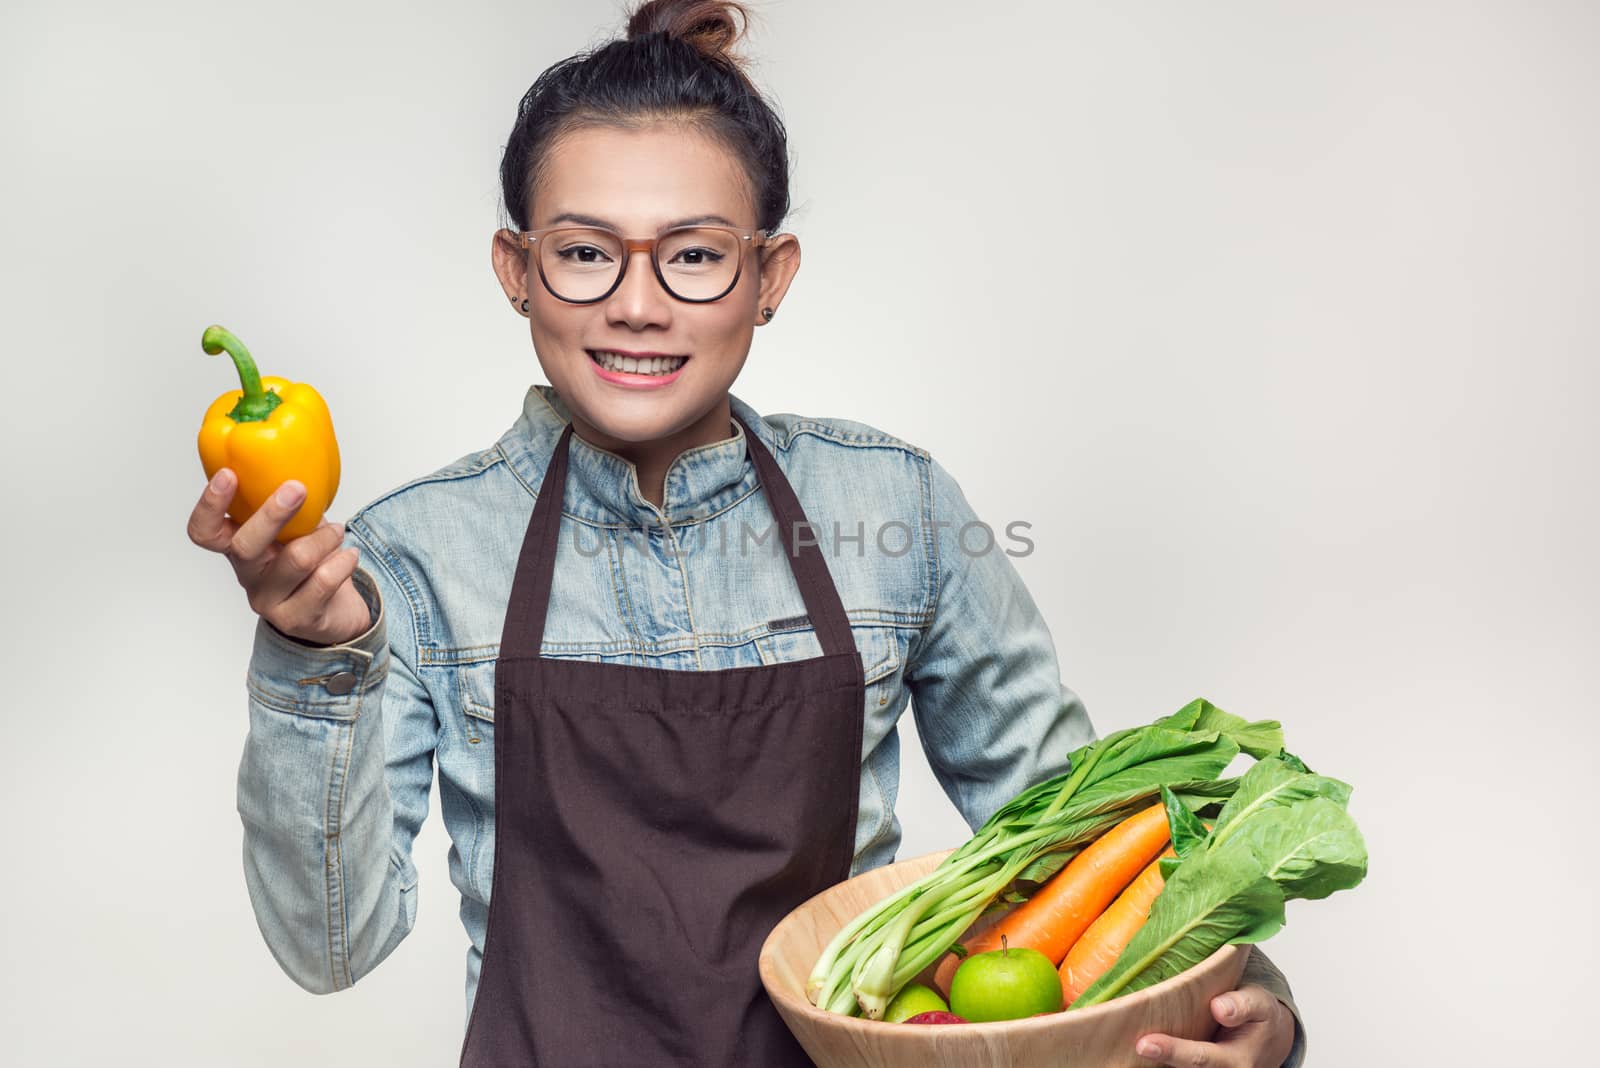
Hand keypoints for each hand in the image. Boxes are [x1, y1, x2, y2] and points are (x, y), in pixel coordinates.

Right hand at [188, 467, 370, 645]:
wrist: (336, 614)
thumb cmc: (313, 563)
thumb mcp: (296, 529)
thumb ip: (290, 504)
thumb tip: (299, 456)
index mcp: (238, 548)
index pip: (204, 532)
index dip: (210, 505)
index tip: (228, 474)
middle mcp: (248, 575)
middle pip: (245, 546)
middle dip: (272, 513)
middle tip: (297, 488)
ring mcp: (269, 601)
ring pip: (296, 560)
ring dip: (324, 538)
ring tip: (337, 531)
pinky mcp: (297, 619)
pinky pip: (323, 581)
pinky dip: (343, 561)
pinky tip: (349, 555)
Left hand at [1135, 984, 1293, 1066]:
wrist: (1268, 1041)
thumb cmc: (1259, 1018)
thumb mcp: (1260, 1005)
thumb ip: (1243, 1005)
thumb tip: (1220, 1007)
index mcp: (1237, 1061)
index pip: (1201, 1058)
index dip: (1173, 1052)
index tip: (1145, 1044)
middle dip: (1156, 1060)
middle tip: (1129, 1046)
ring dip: (1153, 1064)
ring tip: (1123, 1049)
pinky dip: (1156, 1062)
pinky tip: (1134, 1052)